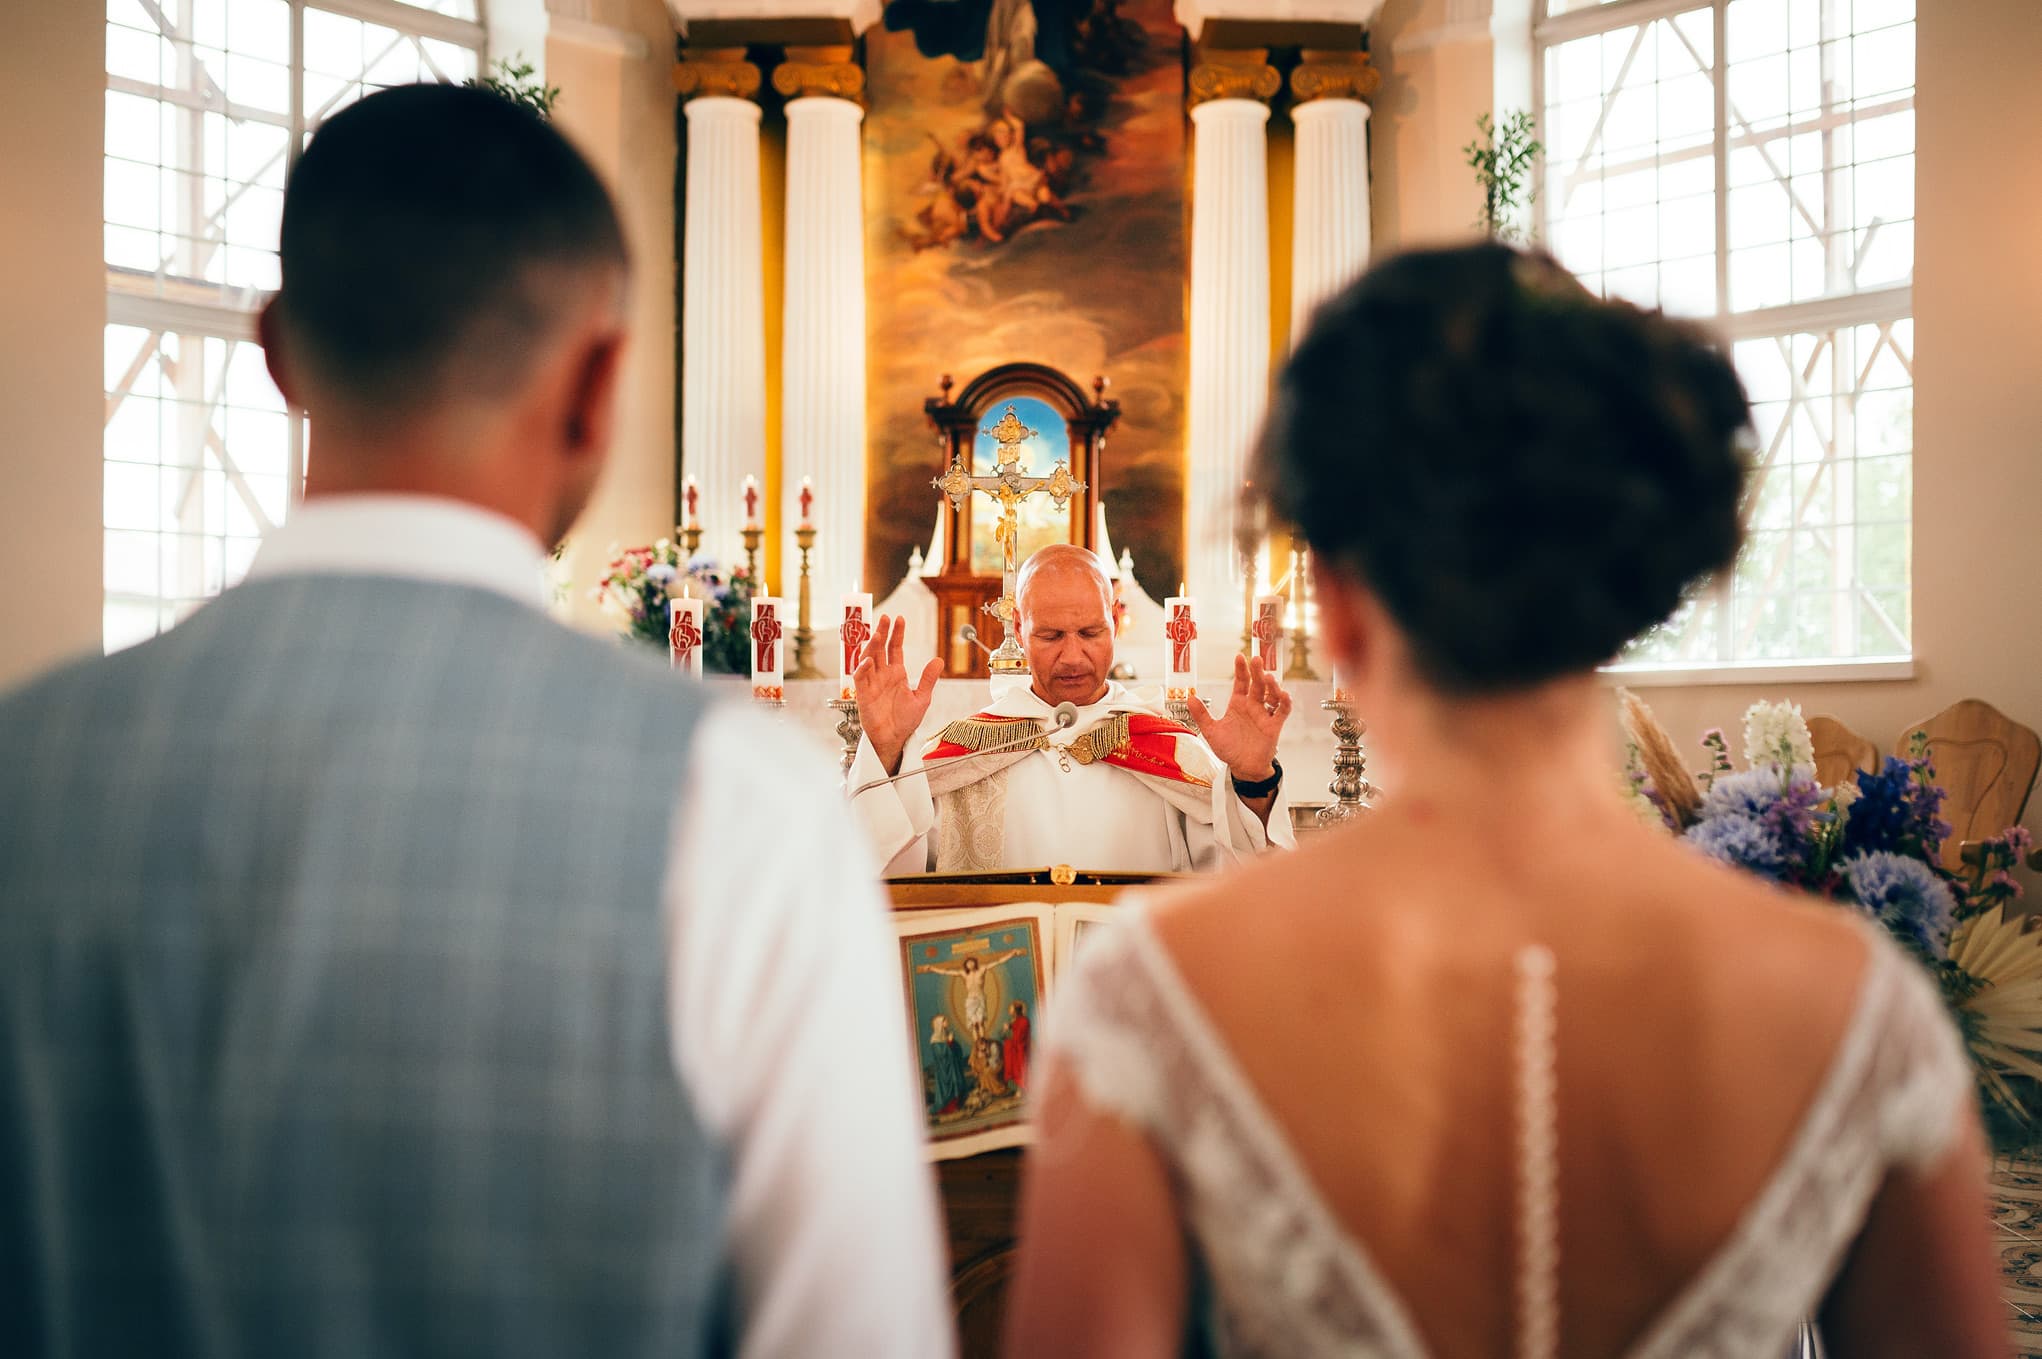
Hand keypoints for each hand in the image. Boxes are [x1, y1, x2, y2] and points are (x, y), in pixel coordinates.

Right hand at [852, 614, 941, 774]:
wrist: (895, 739)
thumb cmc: (906, 720)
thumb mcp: (922, 698)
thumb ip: (928, 679)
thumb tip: (938, 660)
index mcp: (897, 673)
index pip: (895, 648)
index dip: (897, 634)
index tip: (899, 619)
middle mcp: (883, 675)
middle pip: (880, 649)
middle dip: (882, 633)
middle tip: (884, 618)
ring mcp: (872, 683)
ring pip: (868, 659)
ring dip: (872, 646)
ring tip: (878, 633)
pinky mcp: (863, 695)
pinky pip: (860, 678)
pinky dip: (862, 669)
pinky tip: (869, 661)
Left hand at [1189, 653, 1290, 784]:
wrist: (1243, 768)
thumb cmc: (1229, 749)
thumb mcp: (1211, 731)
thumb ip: (1201, 715)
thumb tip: (1189, 697)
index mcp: (1238, 703)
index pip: (1241, 682)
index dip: (1241, 669)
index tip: (1239, 657)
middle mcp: (1252, 706)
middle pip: (1257, 684)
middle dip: (1257, 671)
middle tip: (1257, 659)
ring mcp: (1264, 715)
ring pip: (1271, 695)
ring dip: (1271, 686)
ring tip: (1268, 678)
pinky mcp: (1274, 726)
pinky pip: (1282, 711)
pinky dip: (1285, 702)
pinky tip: (1284, 694)